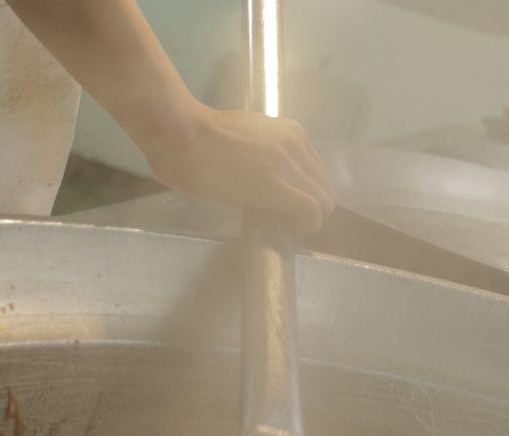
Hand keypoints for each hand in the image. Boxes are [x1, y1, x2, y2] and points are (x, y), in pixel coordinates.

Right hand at [140, 103, 336, 235]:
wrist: (182, 136)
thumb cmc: (201, 138)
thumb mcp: (245, 138)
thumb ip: (264, 154)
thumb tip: (264, 176)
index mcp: (290, 131)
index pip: (318, 172)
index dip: (308, 196)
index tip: (290, 209)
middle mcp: (296, 145)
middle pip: (326, 189)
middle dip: (312, 212)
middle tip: (289, 223)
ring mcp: (288, 165)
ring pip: (324, 203)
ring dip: (309, 222)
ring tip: (286, 227)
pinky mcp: (277, 187)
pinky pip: (311, 212)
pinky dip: (305, 227)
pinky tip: (287, 231)